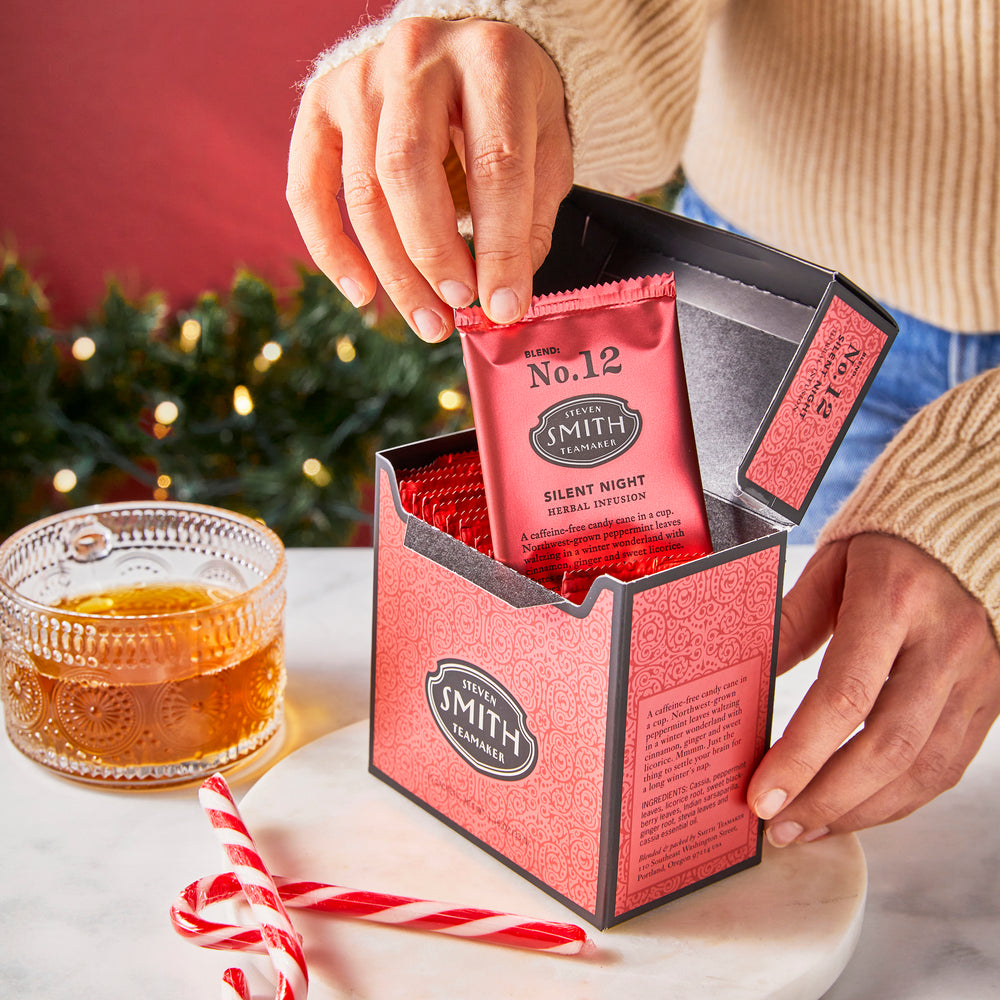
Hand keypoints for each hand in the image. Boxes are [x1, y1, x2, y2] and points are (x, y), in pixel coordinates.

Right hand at [287, 17, 572, 341]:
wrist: (465, 52)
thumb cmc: (510, 110)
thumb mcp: (545, 152)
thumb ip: (529, 221)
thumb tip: (500, 299)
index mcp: (491, 60)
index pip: (494, 165)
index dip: (499, 246)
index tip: (503, 304)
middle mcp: (417, 56)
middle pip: (409, 170)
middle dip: (434, 255)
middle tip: (457, 308)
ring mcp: (360, 77)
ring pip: (363, 190)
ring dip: (394, 271)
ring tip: (429, 320)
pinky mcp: (321, 103)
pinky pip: (309, 189)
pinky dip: (330, 250)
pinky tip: (363, 293)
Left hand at [747, 533, 999, 843]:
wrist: (964, 534)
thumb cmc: (883, 551)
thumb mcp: (828, 571)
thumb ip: (788, 626)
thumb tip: (742, 687)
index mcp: (894, 598)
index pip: (846, 693)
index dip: (801, 754)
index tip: (761, 794)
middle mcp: (946, 641)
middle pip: (888, 744)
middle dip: (826, 797)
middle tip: (777, 826)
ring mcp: (978, 675)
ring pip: (922, 768)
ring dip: (860, 812)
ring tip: (805, 829)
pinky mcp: (990, 700)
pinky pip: (946, 767)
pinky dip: (898, 801)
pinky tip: (854, 811)